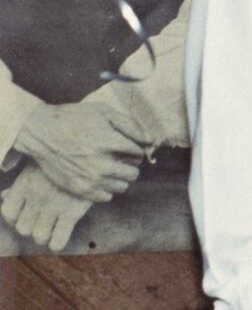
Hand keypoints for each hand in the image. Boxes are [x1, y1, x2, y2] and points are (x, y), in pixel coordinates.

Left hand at [1, 162, 92, 250]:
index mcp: (25, 185)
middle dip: (30, 228)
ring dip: (44, 236)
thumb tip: (4, 196)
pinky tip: (60, 237)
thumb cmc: (63, 158)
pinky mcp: (73, 212)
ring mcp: (54, 206)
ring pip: (39, 236)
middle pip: (23, 228)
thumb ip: (19, 184)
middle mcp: (36, 198)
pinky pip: (58, 240)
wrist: (92, 150)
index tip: (23, 217)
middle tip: (40, 223)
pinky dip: (57, 243)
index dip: (13, 220)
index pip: (8, 213)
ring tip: (51, 229)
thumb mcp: (37, 165)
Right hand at [13, 102, 142, 201]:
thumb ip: (131, 125)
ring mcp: (90, 178)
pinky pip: (106, 197)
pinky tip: (99, 177)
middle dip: (131, 165)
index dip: (135, 149)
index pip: (137, 153)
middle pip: (133, 173)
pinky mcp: (79, 189)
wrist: (42, 133)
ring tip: (109, 167)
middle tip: (120, 158)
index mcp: (109, 142)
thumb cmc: (75, 119)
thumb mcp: (104, 112)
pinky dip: (107, 189)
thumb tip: (151, 140)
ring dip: (120, 177)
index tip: (127, 146)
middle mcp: (101, 163)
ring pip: (122, 186)